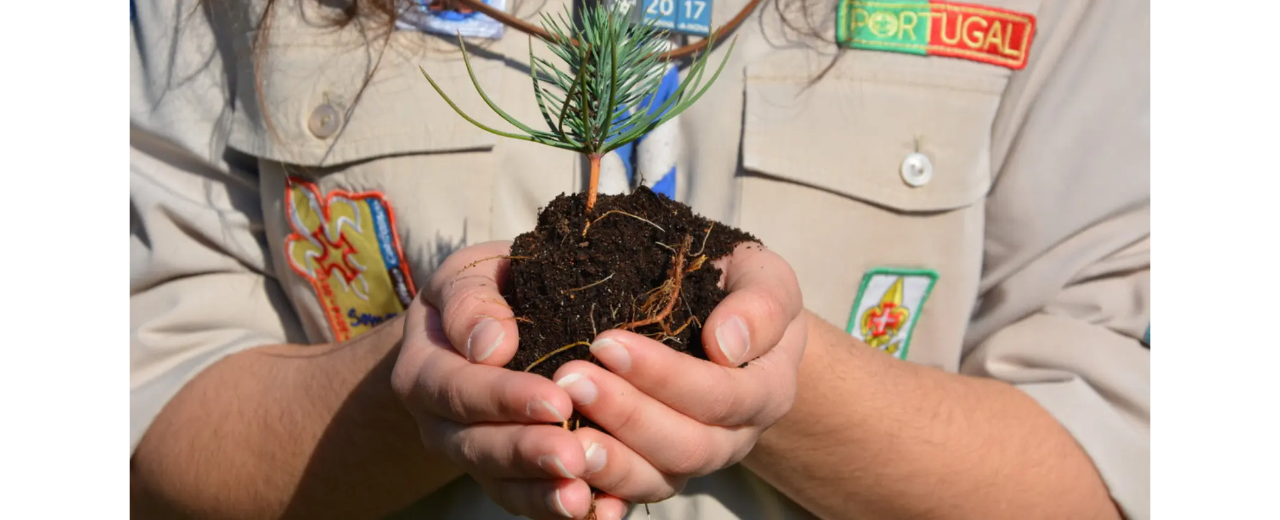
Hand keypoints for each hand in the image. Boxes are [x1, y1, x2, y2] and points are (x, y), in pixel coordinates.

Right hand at [391, 241, 627, 518]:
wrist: (484, 326)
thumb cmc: (485, 291)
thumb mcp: (467, 275)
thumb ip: (471, 300)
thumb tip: (490, 344)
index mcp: (426, 372)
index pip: (459, 391)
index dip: (505, 398)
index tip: (556, 401)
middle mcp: (443, 425)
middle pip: (478, 448)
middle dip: (527, 454)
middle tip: (573, 457)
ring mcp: (476, 457)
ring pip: (504, 486)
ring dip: (543, 495)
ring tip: (582, 498)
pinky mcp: (510, 478)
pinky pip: (530, 502)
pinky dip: (561, 510)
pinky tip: (605, 512)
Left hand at [550, 242, 805, 505]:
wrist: (732, 324)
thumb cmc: (742, 289)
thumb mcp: (763, 278)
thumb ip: (760, 306)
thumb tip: (726, 345)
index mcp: (768, 390)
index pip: (721, 395)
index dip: (664, 375)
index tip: (606, 342)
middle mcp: (736, 437)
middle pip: (689, 446)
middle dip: (627, 415)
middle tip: (571, 379)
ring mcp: (697, 460)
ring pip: (659, 479)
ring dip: (610, 459)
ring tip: (565, 435)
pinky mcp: (660, 472)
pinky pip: (632, 492)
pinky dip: (600, 488)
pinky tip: (566, 474)